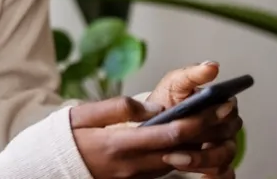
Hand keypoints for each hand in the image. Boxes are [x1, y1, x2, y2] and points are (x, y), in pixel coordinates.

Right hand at [70, 96, 240, 178]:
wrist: (47, 169)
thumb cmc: (63, 138)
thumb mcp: (83, 115)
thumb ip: (118, 108)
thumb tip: (152, 107)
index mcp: (120, 145)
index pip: (172, 134)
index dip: (199, 119)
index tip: (217, 104)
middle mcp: (132, 165)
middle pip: (183, 149)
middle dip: (209, 131)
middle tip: (229, 113)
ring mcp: (134, 177)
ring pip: (178, 162)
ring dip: (201, 144)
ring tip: (218, 124)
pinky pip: (165, 168)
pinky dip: (182, 154)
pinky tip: (192, 140)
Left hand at [145, 61, 243, 177]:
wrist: (154, 124)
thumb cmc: (169, 100)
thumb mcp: (175, 83)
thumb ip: (192, 74)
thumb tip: (212, 66)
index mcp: (222, 104)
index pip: (230, 110)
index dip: (217, 115)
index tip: (203, 117)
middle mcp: (227, 127)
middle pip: (227, 136)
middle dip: (203, 140)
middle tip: (177, 143)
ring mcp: (223, 147)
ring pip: (224, 158)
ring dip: (200, 160)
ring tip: (174, 158)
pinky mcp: (216, 165)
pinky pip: (224, 175)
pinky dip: (211, 176)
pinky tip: (194, 175)